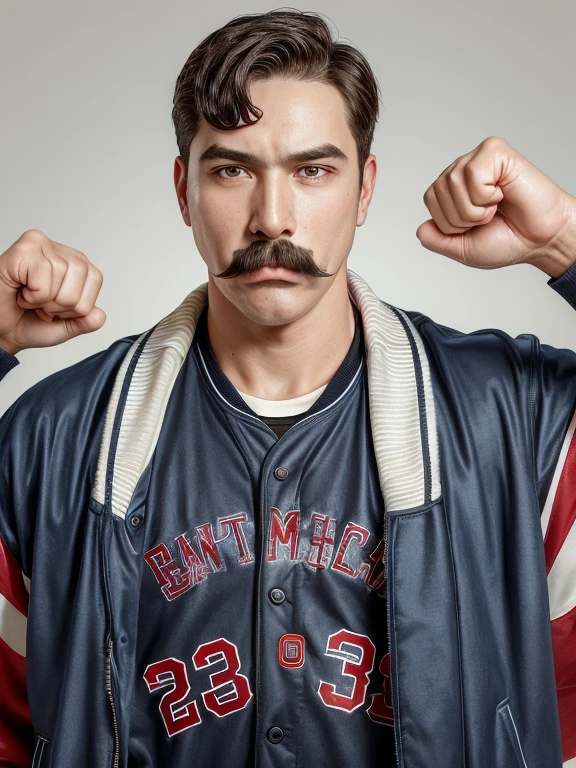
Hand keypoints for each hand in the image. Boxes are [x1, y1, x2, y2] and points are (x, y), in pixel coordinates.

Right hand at [0, 229, 104, 355]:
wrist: (0, 329)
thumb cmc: (28, 322)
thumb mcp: (65, 327)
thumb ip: (85, 322)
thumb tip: (100, 316)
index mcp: (76, 264)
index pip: (95, 277)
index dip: (78, 303)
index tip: (56, 307)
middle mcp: (60, 251)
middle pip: (81, 275)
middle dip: (61, 303)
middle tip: (42, 304)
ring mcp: (41, 245)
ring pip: (61, 277)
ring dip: (43, 300)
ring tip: (30, 297)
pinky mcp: (23, 249)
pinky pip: (42, 281)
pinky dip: (32, 296)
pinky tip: (21, 290)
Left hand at [416, 136, 575, 277]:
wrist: (540, 240)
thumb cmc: (507, 240)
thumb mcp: (462, 249)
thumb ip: (437, 241)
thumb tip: (420, 229)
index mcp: (451, 190)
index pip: (430, 201)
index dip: (451, 223)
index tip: (476, 225)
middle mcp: (461, 170)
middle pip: (437, 192)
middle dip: (463, 217)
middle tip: (488, 217)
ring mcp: (477, 158)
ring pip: (453, 183)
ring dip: (476, 208)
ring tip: (495, 206)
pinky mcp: (494, 151)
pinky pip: (473, 174)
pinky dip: (487, 194)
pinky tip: (502, 193)